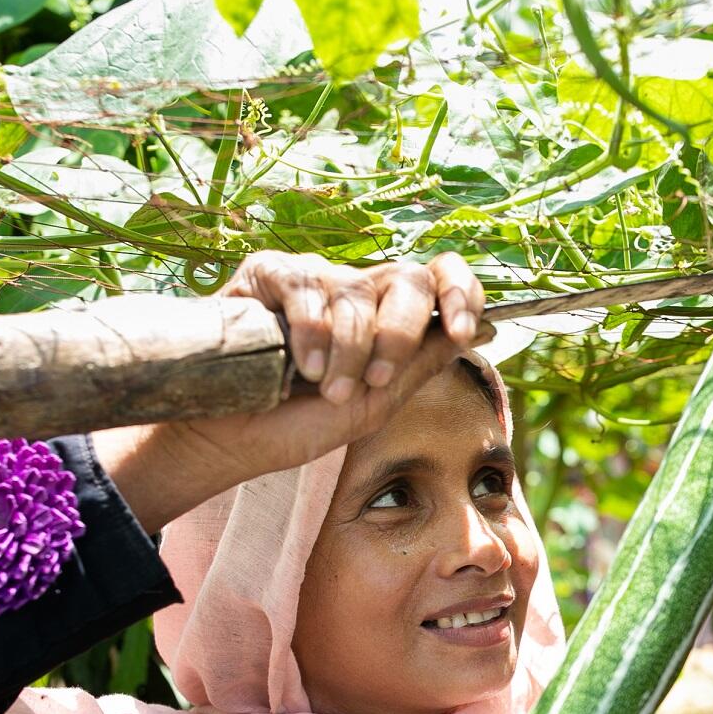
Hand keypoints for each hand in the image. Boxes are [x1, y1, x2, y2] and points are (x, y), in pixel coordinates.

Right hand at [95, 251, 488, 532]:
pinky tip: (302, 366)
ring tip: (325, 389)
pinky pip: (308, 288)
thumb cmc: (299, 424)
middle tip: (376, 379)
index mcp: (388, 319)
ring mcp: (315, 280)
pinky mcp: (270, 274)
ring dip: (348, 350)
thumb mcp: (374, 404)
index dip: (461, 292)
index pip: (439, 279)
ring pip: (358, 291)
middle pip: (408, 279)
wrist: (233, 439)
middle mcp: (356, 292)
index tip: (462, 330)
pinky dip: (313, 333)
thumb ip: (420, 365)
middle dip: (400, 333)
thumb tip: (479, 331)